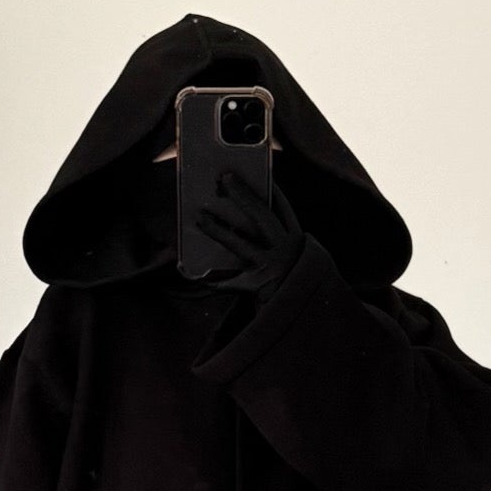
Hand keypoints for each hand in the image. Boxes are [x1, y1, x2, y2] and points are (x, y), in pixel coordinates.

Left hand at [194, 170, 305, 297]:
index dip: (271, 190)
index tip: (257, 171)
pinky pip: (230, 282)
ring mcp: (273, 269)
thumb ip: (270, 241)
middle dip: (243, 195)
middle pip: (263, 217)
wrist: (295, 319)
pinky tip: (194, 274)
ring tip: (199, 217)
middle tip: (224, 178)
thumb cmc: (285, 286)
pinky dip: (213, 280)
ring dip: (218, 230)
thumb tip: (238, 222)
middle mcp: (287, 252)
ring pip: (241, 244)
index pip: (284, 209)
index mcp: (296, 241)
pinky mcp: (259, 288)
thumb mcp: (284, 259)